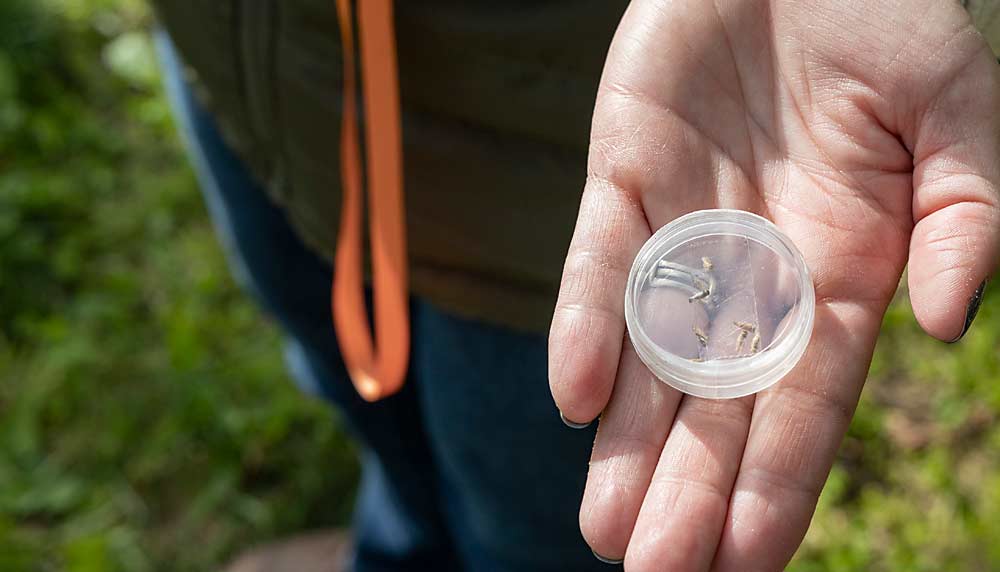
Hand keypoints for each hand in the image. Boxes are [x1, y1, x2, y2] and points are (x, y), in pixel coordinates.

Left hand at [548, 1, 999, 569]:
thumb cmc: (888, 19)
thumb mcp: (956, 113)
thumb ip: (959, 216)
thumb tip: (939, 321)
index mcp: (840, 270)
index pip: (804, 401)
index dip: (777, 482)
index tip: (746, 562)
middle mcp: (754, 269)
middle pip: (718, 401)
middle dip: (690, 488)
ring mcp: (683, 228)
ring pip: (647, 354)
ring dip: (625, 440)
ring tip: (606, 530)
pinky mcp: (623, 177)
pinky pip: (600, 261)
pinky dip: (585, 323)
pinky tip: (575, 398)